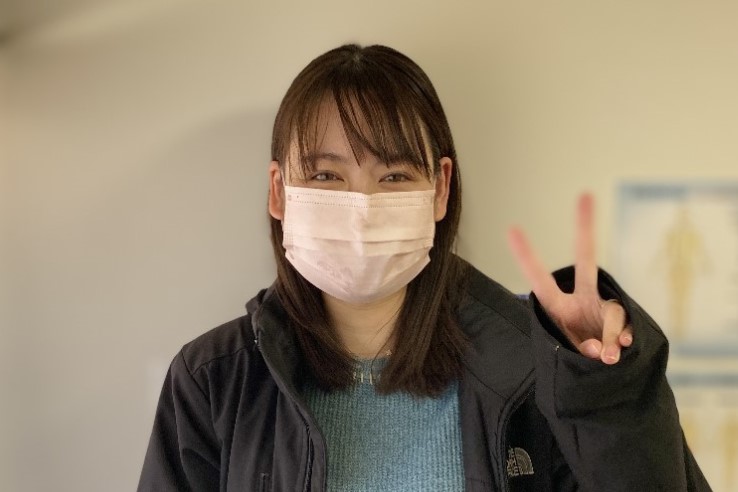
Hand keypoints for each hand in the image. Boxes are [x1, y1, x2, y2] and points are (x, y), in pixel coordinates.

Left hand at [507, 194, 632, 363]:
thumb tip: (606, 351)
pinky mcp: (626, 324)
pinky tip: (620, 352)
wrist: (599, 378)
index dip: (526, 256)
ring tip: (603, 359)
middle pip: (586, 261)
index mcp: (557, 306)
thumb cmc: (574, 360)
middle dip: (585, 229)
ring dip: (608, 340)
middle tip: (585, 194)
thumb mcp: (568, 357)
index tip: (511, 228)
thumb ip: (584, 351)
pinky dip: (623, 344)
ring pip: (612, 314)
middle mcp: (582, 299)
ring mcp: (605, 309)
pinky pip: (627, 329)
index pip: (539, 278)